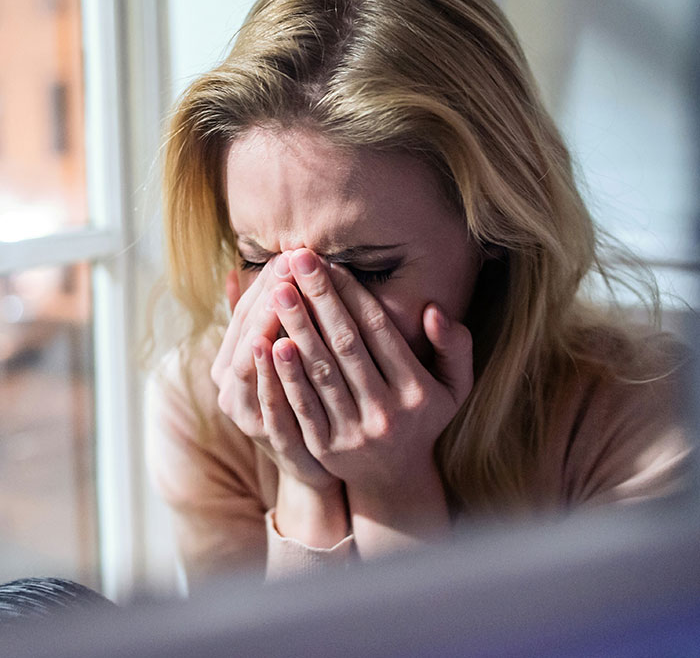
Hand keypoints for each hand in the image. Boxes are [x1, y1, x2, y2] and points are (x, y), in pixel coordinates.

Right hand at [210, 257, 336, 490]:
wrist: (316, 465)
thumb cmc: (300, 399)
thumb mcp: (281, 358)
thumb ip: (260, 320)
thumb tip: (234, 272)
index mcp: (230, 363)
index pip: (245, 312)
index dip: (265, 282)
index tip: (289, 253)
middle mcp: (230, 387)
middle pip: (247, 332)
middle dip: (269, 295)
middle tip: (290, 261)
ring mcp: (247, 414)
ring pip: (251, 363)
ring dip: (266, 324)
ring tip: (281, 290)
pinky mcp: (269, 439)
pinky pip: (267, 401)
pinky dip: (272, 372)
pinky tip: (281, 344)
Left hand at [267, 248, 473, 495]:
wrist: (394, 477)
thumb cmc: (423, 417)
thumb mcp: (456, 385)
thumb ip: (456, 346)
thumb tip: (433, 310)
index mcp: (417, 391)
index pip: (378, 331)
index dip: (352, 294)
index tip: (330, 262)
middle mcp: (386, 412)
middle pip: (346, 345)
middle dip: (319, 299)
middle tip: (296, 259)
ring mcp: (354, 432)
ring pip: (321, 372)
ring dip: (298, 327)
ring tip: (279, 289)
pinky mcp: (325, 448)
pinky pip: (302, 406)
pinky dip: (285, 374)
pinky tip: (269, 342)